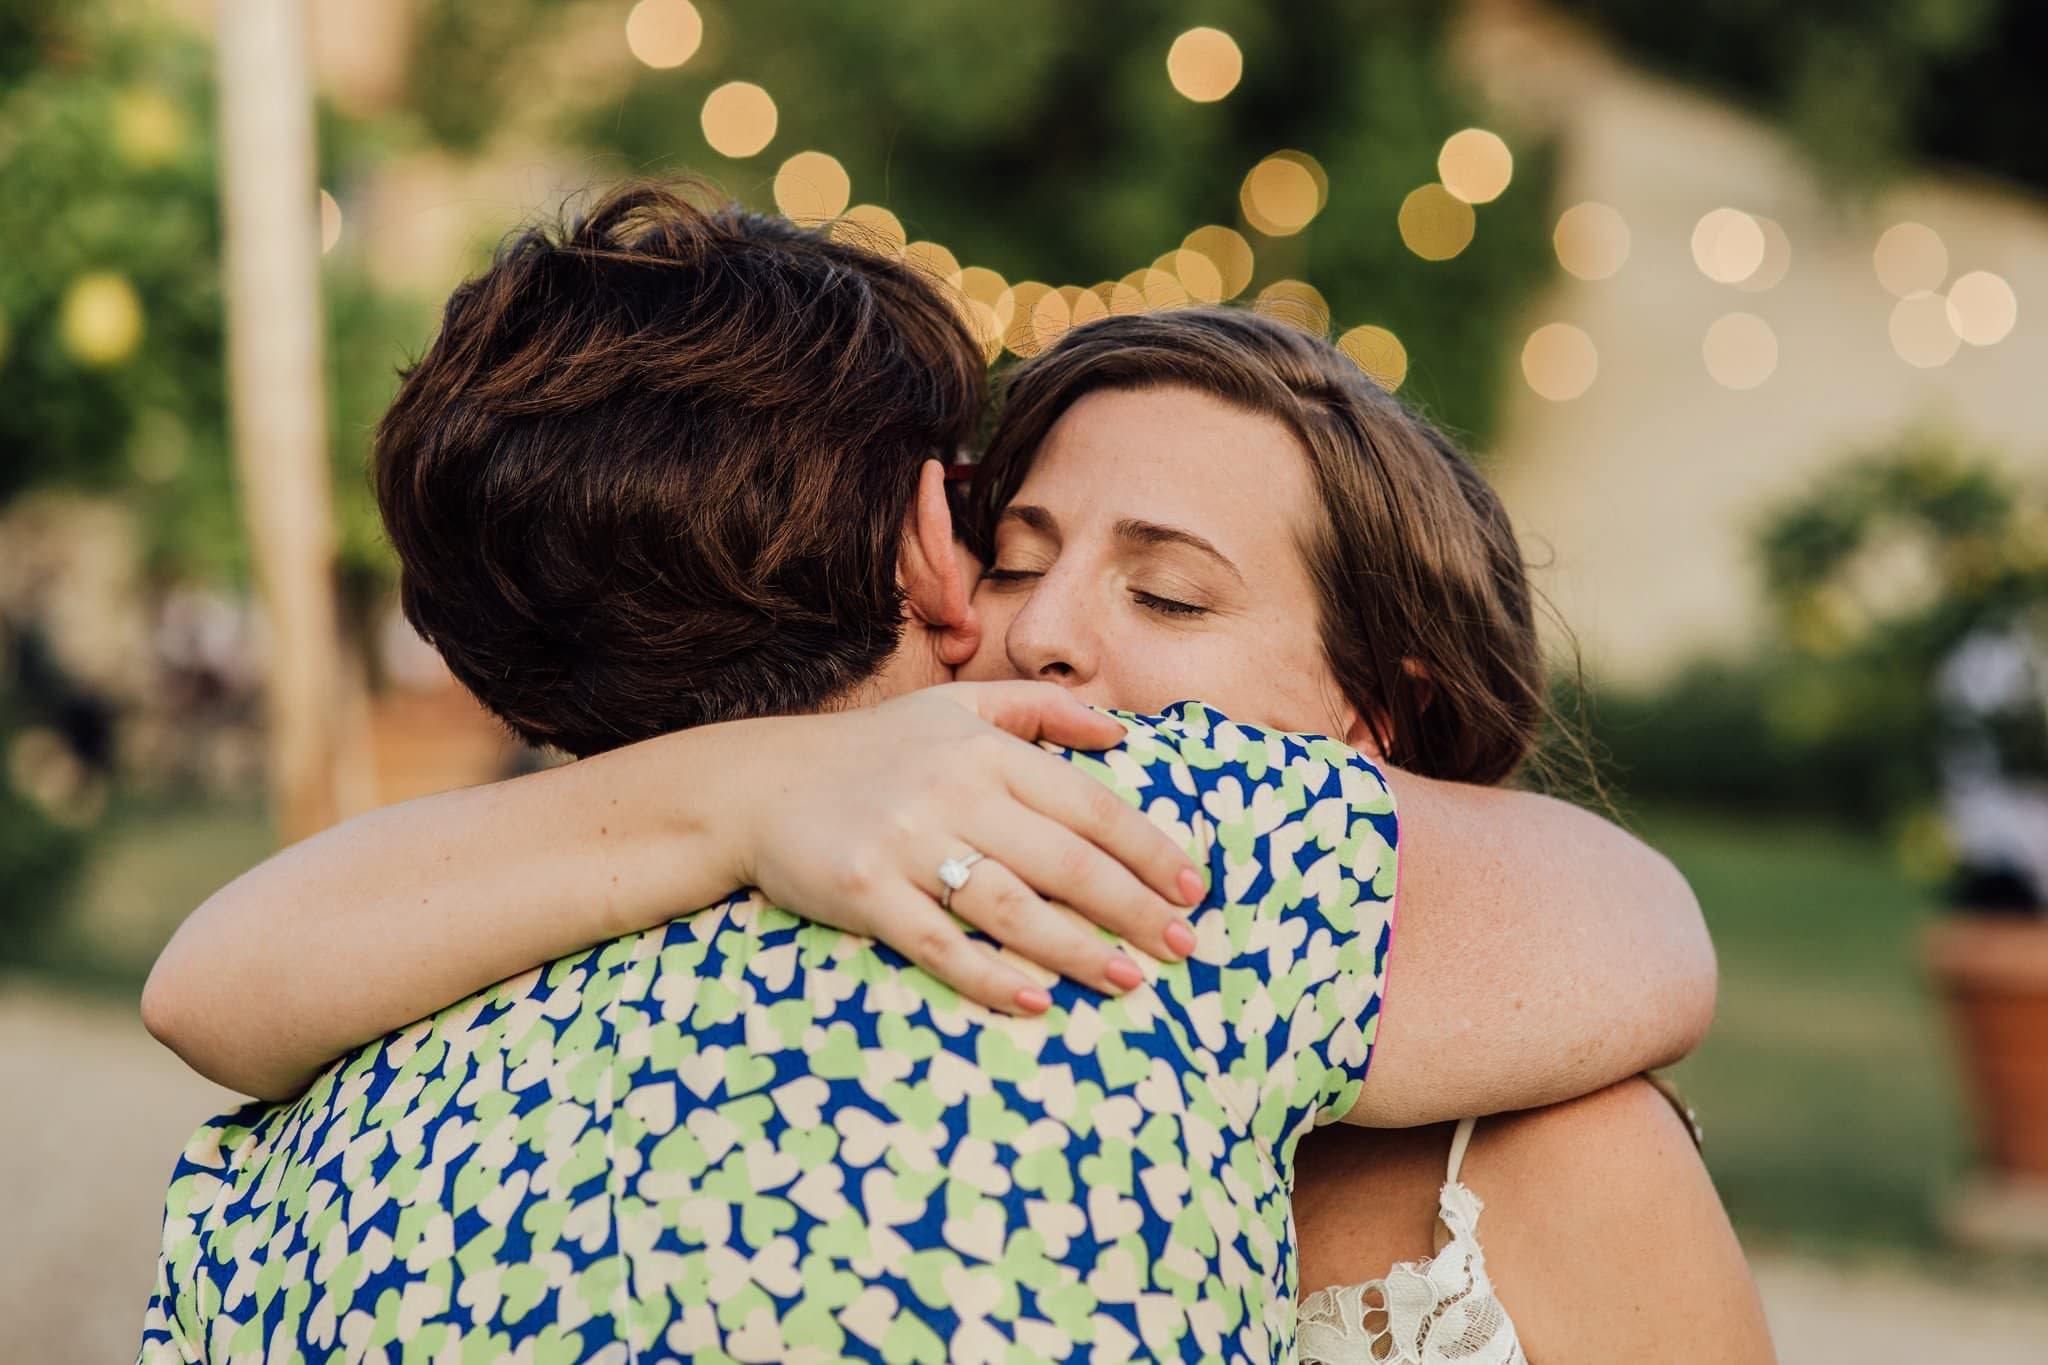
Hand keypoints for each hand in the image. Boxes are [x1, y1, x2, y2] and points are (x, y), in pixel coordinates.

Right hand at [734, 681, 1204, 1013]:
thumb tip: (1120, 733)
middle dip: (1133, 908)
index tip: (1193, 887)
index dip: (1148, 848)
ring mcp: (905, 843)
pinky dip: (991, 976)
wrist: (756, 785)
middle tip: (1184, 948)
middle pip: (1064, 860)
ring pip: (1011, 906)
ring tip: (1130, 980)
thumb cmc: (871, 751)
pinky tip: (1038, 1001)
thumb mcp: (953, 707)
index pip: (1087, 803)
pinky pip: (940, 944)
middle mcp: (951, 792)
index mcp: (984, 750)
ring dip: (1078, 948)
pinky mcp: (863, 892)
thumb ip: (1040, 709)